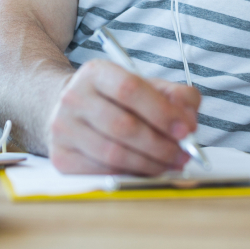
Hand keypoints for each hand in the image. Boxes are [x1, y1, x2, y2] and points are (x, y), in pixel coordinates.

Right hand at [47, 59, 200, 174]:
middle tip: (183, 154)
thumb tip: (188, 120)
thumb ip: (175, 96)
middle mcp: (73, 97)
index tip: (187, 129)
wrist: (71, 109)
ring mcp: (63, 128)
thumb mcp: (146, 86)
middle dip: (160, 145)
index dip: (162, 111)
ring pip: (113, 154)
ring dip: (149, 164)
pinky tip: (145, 171)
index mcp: (95, 72)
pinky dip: (129, 175)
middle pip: (122, 126)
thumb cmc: (116, 100)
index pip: (129, 89)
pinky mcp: (61, 157)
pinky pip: (101, 173)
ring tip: (169, 164)